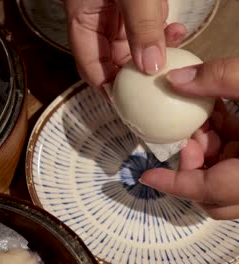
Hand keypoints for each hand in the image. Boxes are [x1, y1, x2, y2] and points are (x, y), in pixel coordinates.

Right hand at [64, 0, 186, 89]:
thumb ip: (140, 26)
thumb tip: (151, 66)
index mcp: (82, 20)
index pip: (91, 66)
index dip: (108, 88)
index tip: (129, 105)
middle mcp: (97, 20)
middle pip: (113, 60)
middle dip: (137, 72)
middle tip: (159, 84)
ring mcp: (116, 12)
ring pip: (134, 44)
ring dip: (156, 52)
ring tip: (175, 53)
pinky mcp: (135, 4)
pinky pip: (148, 25)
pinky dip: (163, 32)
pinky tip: (177, 31)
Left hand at [140, 57, 238, 219]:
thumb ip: (221, 79)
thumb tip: (173, 78)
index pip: (209, 190)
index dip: (174, 184)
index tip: (146, 176)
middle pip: (213, 196)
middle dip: (190, 171)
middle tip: (185, 142)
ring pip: (221, 177)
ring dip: (204, 153)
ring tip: (199, 125)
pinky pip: (233, 160)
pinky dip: (219, 143)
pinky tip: (213, 118)